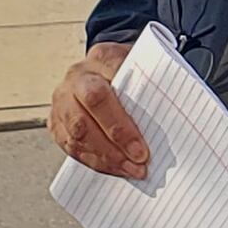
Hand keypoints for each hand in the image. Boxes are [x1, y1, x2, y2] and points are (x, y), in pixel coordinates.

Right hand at [47, 41, 147, 178]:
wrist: (106, 69)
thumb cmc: (132, 72)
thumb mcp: (145, 65)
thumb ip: (152, 83)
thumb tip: (171, 112)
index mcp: (101, 57)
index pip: (107, 86)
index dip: (122, 119)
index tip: (142, 141)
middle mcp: (76, 77)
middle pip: (90, 110)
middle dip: (116, 138)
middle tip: (140, 158)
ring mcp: (62, 100)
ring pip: (78, 133)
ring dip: (107, 156)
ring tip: (132, 170)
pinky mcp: (56, 122)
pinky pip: (71, 146)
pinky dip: (95, 161)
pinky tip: (115, 169)